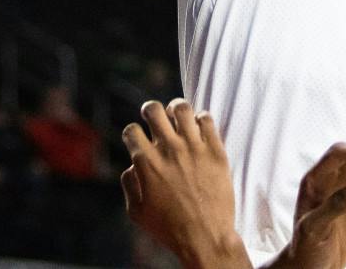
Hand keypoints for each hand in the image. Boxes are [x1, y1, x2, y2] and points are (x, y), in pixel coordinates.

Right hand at [121, 99, 246, 268]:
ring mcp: (194, 148)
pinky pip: (207, 119)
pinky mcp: (216, 151)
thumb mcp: (137, 212)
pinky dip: (200, 118)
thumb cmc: (170, 229)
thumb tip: (132, 166)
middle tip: (153, 115)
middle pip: (154, 110)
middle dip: (149, 110)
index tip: (137, 138)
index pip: (132, 130)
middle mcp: (169, 150)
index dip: (131, 132)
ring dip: (175, 109)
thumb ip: (129, 185)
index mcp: (147, 164)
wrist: (206, 237)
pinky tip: (198, 129)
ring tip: (177, 116)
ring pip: (182, 108)